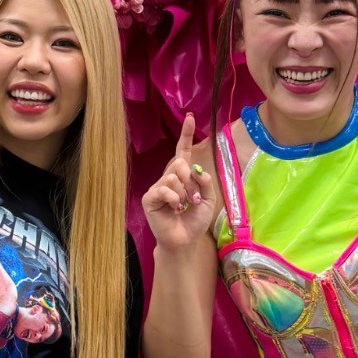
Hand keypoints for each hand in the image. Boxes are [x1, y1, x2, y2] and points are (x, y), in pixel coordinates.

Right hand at [142, 114, 215, 253]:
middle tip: (194, 199)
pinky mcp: (150, 198)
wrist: (184, 240)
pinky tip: (175, 209)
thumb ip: (206, 183)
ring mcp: (157, 187)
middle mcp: (168, 177)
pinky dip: (174, 199)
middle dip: (191, 180)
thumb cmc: (194, 221)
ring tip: (185, 206)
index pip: (182, 150)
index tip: (191, 117)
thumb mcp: (208, 200)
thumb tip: (198, 170)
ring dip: (184, 193)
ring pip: (172, 176)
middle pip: (179, 163)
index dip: (186, 134)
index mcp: (182, 175)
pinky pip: (164, 189)